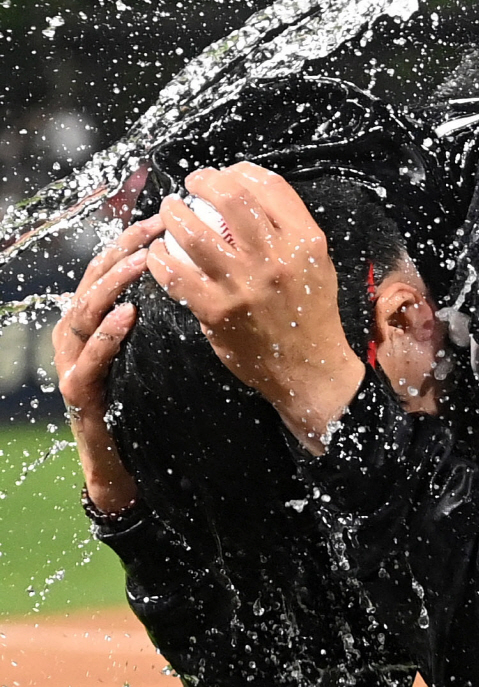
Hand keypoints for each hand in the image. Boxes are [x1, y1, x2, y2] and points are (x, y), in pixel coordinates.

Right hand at [54, 214, 163, 512]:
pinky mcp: (78, 392)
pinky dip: (108, 334)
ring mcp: (72, 362)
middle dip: (122, 251)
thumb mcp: (154, 357)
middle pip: (94, 281)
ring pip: (86, 311)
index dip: (131, 242)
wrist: (122, 467)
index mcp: (93, 322)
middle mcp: (76, 335)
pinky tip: (128, 314)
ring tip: (141, 262)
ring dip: (113, 284)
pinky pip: (91, 357)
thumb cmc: (143, 407)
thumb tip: (197, 287)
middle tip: (152, 230)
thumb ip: (160, 324)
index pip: (109, 271)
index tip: (161, 219)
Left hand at [146, 162, 364, 449]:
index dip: (239, 170)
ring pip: (194, 232)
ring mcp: (243, 285)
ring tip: (170, 212)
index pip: (268, 185)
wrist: (310, 369)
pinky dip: (159, 258)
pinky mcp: (217, 311)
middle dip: (203, 180)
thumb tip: (245, 197)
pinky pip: (174, 274)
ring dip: (173, 214)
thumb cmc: (311, 315)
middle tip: (192, 185)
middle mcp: (274, 259)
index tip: (225, 175)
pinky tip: (157, 254)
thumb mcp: (317, 265)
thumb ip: (288, 231)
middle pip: (230, 197)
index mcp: (304, 242)